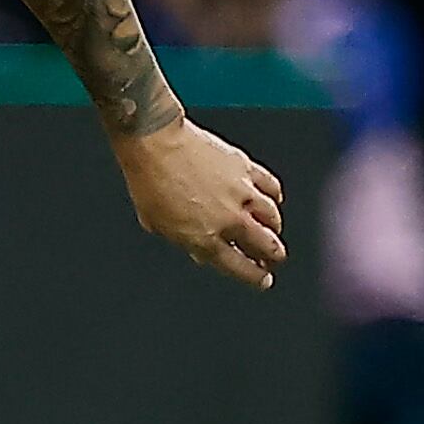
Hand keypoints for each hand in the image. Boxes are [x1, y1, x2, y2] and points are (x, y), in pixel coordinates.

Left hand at [116, 119, 287, 290]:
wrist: (156, 143)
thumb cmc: (149, 181)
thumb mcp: (158, 224)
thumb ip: (183, 239)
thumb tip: (198, 249)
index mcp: (204, 238)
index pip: (240, 267)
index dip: (255, 277)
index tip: (264, 280)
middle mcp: (228, 220)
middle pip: (266, 246)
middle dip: (274, 257)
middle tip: (274, 258)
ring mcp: (241, 194)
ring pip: (273, 218)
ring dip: (275, 228)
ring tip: (273, 230)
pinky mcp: (246, 169)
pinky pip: (271, 187)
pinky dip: (275, 196)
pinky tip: (274, 199)